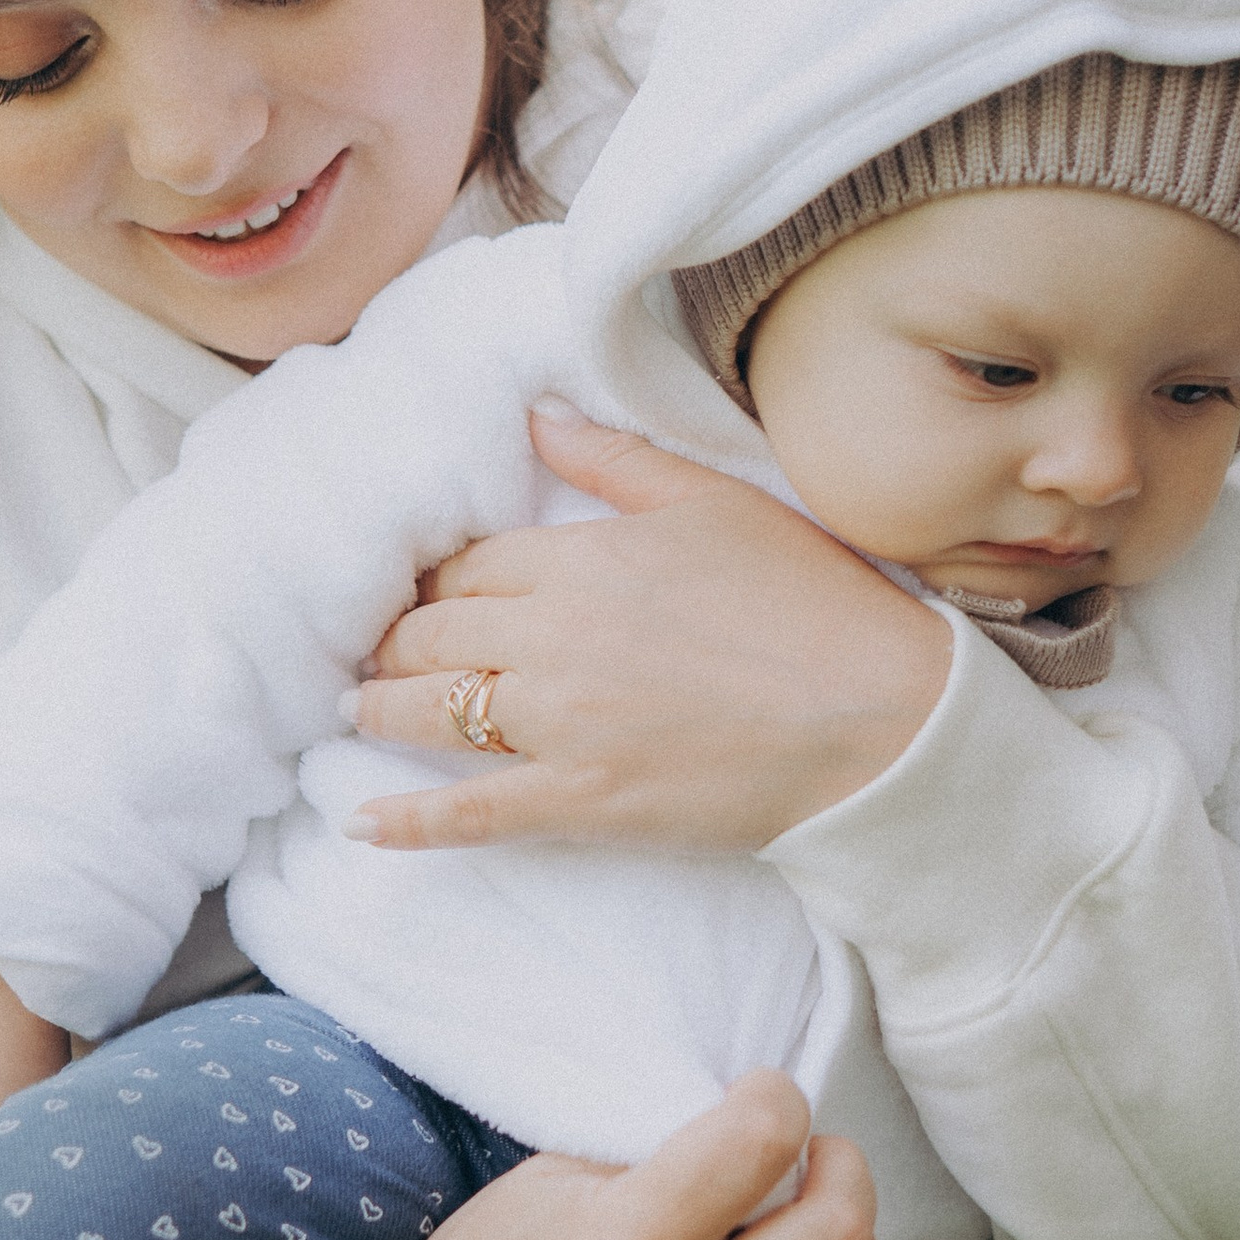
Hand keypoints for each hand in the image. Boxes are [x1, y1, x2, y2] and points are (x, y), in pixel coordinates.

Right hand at [251, 1072, 884, 1239]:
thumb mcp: (546, 1179)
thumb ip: (652, 1145)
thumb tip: (742, 1113)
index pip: (760, 1141)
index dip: (773, 1093)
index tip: (754, 1089)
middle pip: (837, 1226)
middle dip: (838, 1160)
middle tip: (802, 1144)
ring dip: (852, 1237)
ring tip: (810, 1207)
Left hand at [344, 401, 952, 854]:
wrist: (880, 721)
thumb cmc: (812, 602)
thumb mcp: (715, 502)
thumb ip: (614, 460)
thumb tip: (537, 415)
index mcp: (580, 561)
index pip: (468, 566)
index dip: (439, 579)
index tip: (423, 589)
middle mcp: (552, 640)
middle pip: (435, 635)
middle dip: (397, 639)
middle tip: (377, 645)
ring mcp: (561, 728)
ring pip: (433, 713)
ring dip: (382, 707)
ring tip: (359, 705)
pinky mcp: (581, 803)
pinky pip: (471, 812)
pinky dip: (409, 821)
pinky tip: (362, 823)